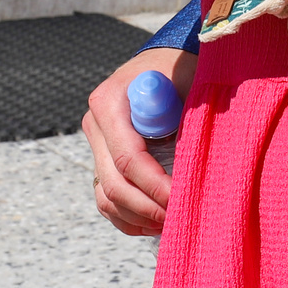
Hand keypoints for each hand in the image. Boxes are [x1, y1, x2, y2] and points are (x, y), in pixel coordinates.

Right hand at [81, 46, 193, 236]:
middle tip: (181, 219)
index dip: (157, 186)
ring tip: (172, 225)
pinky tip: (156, 224)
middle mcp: (96, 125)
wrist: (165, 62)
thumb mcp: (186, 83)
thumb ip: (185, 117)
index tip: (184, 200)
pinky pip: (106, 200)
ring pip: (107, 198)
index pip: (129, 159)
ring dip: (139, 218)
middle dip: (149, 208)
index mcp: (109, 103)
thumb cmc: (180, 70)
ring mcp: (96, 145)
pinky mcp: (103, 160)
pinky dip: (129, 218)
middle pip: (114, 184)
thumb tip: (191, 165)